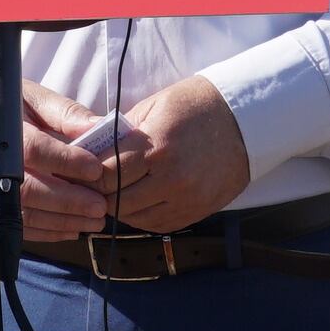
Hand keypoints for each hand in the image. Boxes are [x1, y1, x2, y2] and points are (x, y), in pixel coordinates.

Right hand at [13, 82, 122, 242]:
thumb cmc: (11, 110)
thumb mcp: (36, 99)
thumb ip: (65, 113)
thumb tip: (95, 127)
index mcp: (2, 130)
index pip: (34, 149)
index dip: (65, 161)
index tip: (95, 169)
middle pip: (28, 188)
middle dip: (68, 200)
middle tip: (99, 205)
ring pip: (25, 213)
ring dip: (63, 220)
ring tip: (94, 220)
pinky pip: (19, 227)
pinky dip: (49, 232)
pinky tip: (73, 228)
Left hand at [98, 76, 249, 233]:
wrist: (246, 120)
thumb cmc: (196, 105)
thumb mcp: (154, 106)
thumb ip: (121, 132)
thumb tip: (89, 151)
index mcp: (157, 147)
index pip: (105, 174)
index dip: (88, 174)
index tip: (82, 170)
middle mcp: (171, 179)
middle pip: (116, 201)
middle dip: (100, 192)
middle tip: (95, 183)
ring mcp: (187, 199)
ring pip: (134, 218)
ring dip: (121, 206)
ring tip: (117, 190)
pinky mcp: (198, 211)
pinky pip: (157, 225)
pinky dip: (142, 215)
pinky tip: (140, 200)